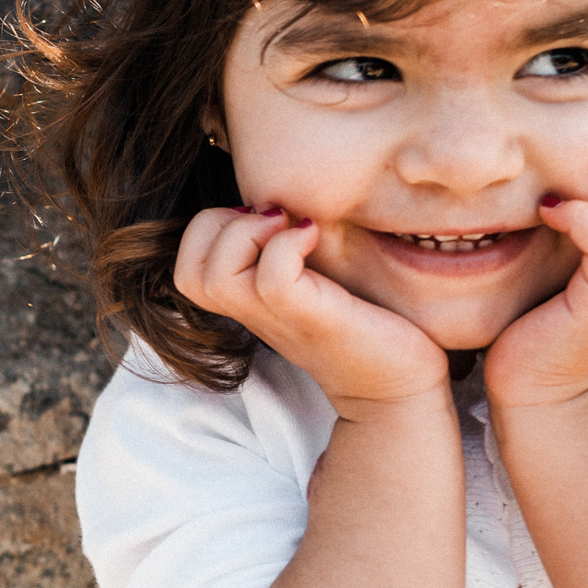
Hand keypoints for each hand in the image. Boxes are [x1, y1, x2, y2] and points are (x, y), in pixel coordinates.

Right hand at [176, 206, 449, 416]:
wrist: (400, 388)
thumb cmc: (367, 326)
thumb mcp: (317, 281)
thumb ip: (291, 252)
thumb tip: (283, 200)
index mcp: (250, 304)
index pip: (187, 270)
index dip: (207, 229)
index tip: (260, 219)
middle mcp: (256, 314)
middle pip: (189, 274)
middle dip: (216, 225)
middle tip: (270, 219)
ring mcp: (281, 321)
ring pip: (216, 278)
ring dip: (245, 233)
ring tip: (287, 225)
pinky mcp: (316, 321)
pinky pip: (274, 281)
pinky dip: (287, 244)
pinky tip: (314, 233)